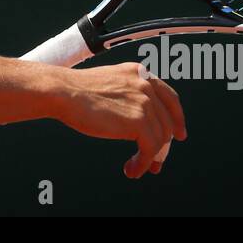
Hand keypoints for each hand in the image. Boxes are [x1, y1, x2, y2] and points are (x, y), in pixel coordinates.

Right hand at [62, 62, 186, 178]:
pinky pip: (150, 149)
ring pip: (160, 138)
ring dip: (150, 158)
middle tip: (155, 162)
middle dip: (163, 146)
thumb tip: (141, 122)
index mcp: (139, 73)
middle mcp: (146, 85)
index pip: (170, 98)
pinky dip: (143, 163)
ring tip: (136, 167)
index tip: (179, 134)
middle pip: (167, 122)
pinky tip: (132, 168)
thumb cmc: (76, 91)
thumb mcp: (110, 83)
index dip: (177, 119)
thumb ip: (129, 94)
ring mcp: (144, 102)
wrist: (63, 92)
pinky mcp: (139, 121)